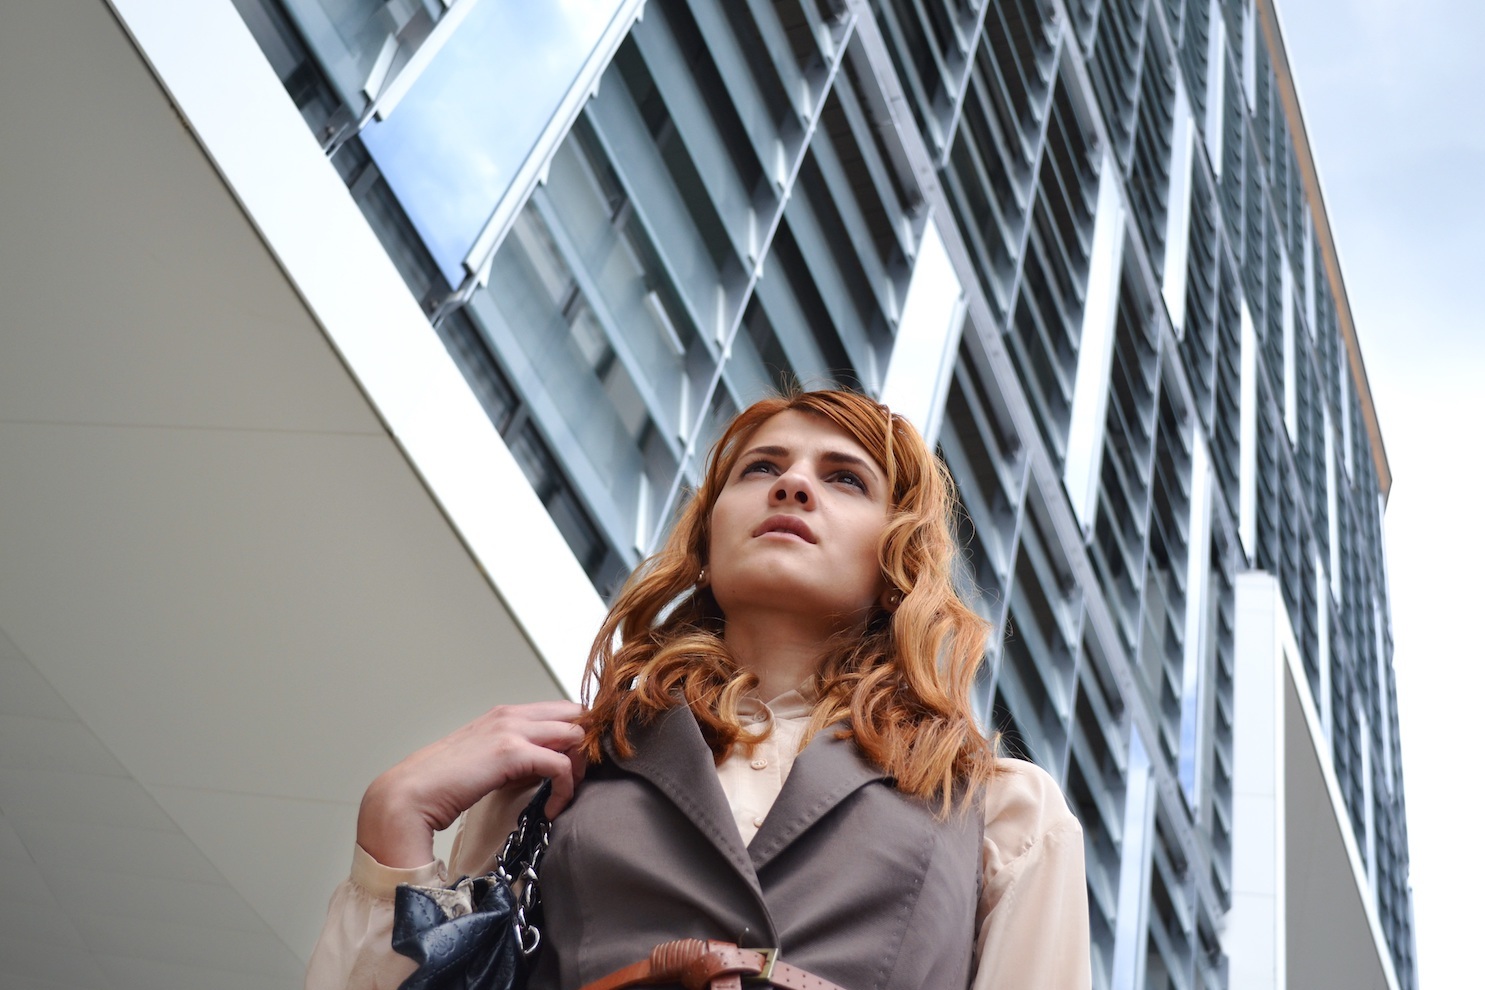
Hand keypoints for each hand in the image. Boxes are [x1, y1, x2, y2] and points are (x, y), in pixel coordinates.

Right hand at [356, 700, 585, 867]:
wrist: (409, 795)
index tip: (572, 768)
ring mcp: (512, 729)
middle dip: (584, 747)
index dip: (575, 738)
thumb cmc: (441, 785)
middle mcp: (511, 715)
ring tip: (563, 795)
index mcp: (504, 715)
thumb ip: (510, 757)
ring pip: (574, 735)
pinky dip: (564, 789)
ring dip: (578, 768)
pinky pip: (560, 764)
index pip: (561, 711)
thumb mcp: (484, 762)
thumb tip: (538, 771)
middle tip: (574, 780)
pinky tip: (551, 809)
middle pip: (575, 716)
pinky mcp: (512, 751)